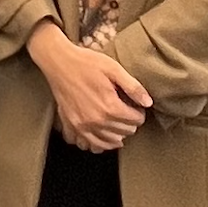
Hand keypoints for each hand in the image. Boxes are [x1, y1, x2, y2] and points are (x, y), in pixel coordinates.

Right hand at [26, 22, 151, 150]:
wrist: (59, 63)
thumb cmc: (86, 63)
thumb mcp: (114, 69)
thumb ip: (133, 87)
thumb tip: (148, 103)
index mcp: (110, 106)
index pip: (136, 120)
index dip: (139, 112)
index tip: (135, 105)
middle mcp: (97, 120)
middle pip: (125, 132)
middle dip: (130, 122)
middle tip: (127, 111)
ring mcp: (83, 125)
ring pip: (110, 141)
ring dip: (118, 134)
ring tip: (118, 123)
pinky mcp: (72, 125)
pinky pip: (90, 144)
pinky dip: (100, 143)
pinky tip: (104, 136)